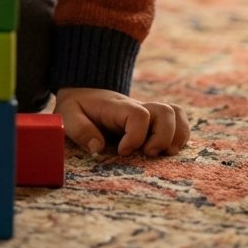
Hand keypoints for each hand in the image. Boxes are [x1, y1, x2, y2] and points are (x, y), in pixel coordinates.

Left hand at [55, 87, 189, 157]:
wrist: (83, 93)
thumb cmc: (76, 107)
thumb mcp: (67, 116)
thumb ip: (80, 129)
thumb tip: (98, 147)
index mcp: (117, 107)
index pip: (138, 115)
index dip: (135, 137)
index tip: (122, 151)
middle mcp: (137, 107)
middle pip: (166, 112)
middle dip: (162, 137)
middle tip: (146, 154)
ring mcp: (148, 113)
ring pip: (176, 114)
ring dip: (176, 136)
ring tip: (163, 154)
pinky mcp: (153, 121)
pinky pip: (178, 121)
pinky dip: (180, 136)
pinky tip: (168, 150)